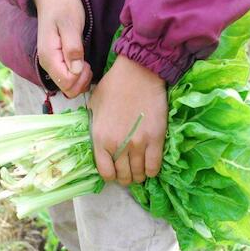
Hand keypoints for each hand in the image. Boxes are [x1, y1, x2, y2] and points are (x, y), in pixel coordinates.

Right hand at [34, 0, 91, 97]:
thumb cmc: (62, 7)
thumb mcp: (71, 24)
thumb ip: (73, 48)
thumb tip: (76, 70)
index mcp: (50, 57)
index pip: (66, 83)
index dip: (80, 78)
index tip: (86, 63)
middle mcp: (48, 65)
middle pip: (67, 90)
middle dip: (81, 82)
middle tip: (88, 65)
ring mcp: (51, 66)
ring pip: (68, 87)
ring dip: (81, 81)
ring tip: (86, 64)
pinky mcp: (57, 64)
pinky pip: (68, 80)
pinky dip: (78, 78)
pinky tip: (82, 65)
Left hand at [90, 56, 166, 184]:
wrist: (138, 73)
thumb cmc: (113, 86)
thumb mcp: (93, 106)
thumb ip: (94, 127)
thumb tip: (98, 140)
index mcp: (100, 139)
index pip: (105, 173)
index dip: (110, 176)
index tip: (114, 172)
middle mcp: (118, 146)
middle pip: (123, 176)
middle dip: (125, 177)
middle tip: (128, 172)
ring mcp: (138, 144)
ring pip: (139, 174)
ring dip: (138, 176)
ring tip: (139, 171)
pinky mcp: (156, 140)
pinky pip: (154, 167)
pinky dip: (151, 171)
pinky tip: (149, 167)